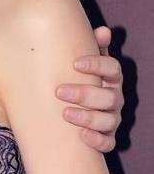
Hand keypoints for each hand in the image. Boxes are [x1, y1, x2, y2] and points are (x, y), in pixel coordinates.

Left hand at [56, 25, 122, 151]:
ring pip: (109, 120)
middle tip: (59, 91)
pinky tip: (81, 136)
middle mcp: (114, 98)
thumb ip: (86, 45)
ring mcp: (111, 119)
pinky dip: (97, 140)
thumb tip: (104, 31)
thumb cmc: (71, 77)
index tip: (75, 64)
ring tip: (65, 113)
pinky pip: (108, 142)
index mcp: (109, 77)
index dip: (97, 65)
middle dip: (85, 94)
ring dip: (88, 117)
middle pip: (110, 97)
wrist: (63, 107)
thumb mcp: (76, 62)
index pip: (112, 69)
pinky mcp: (106, 137)